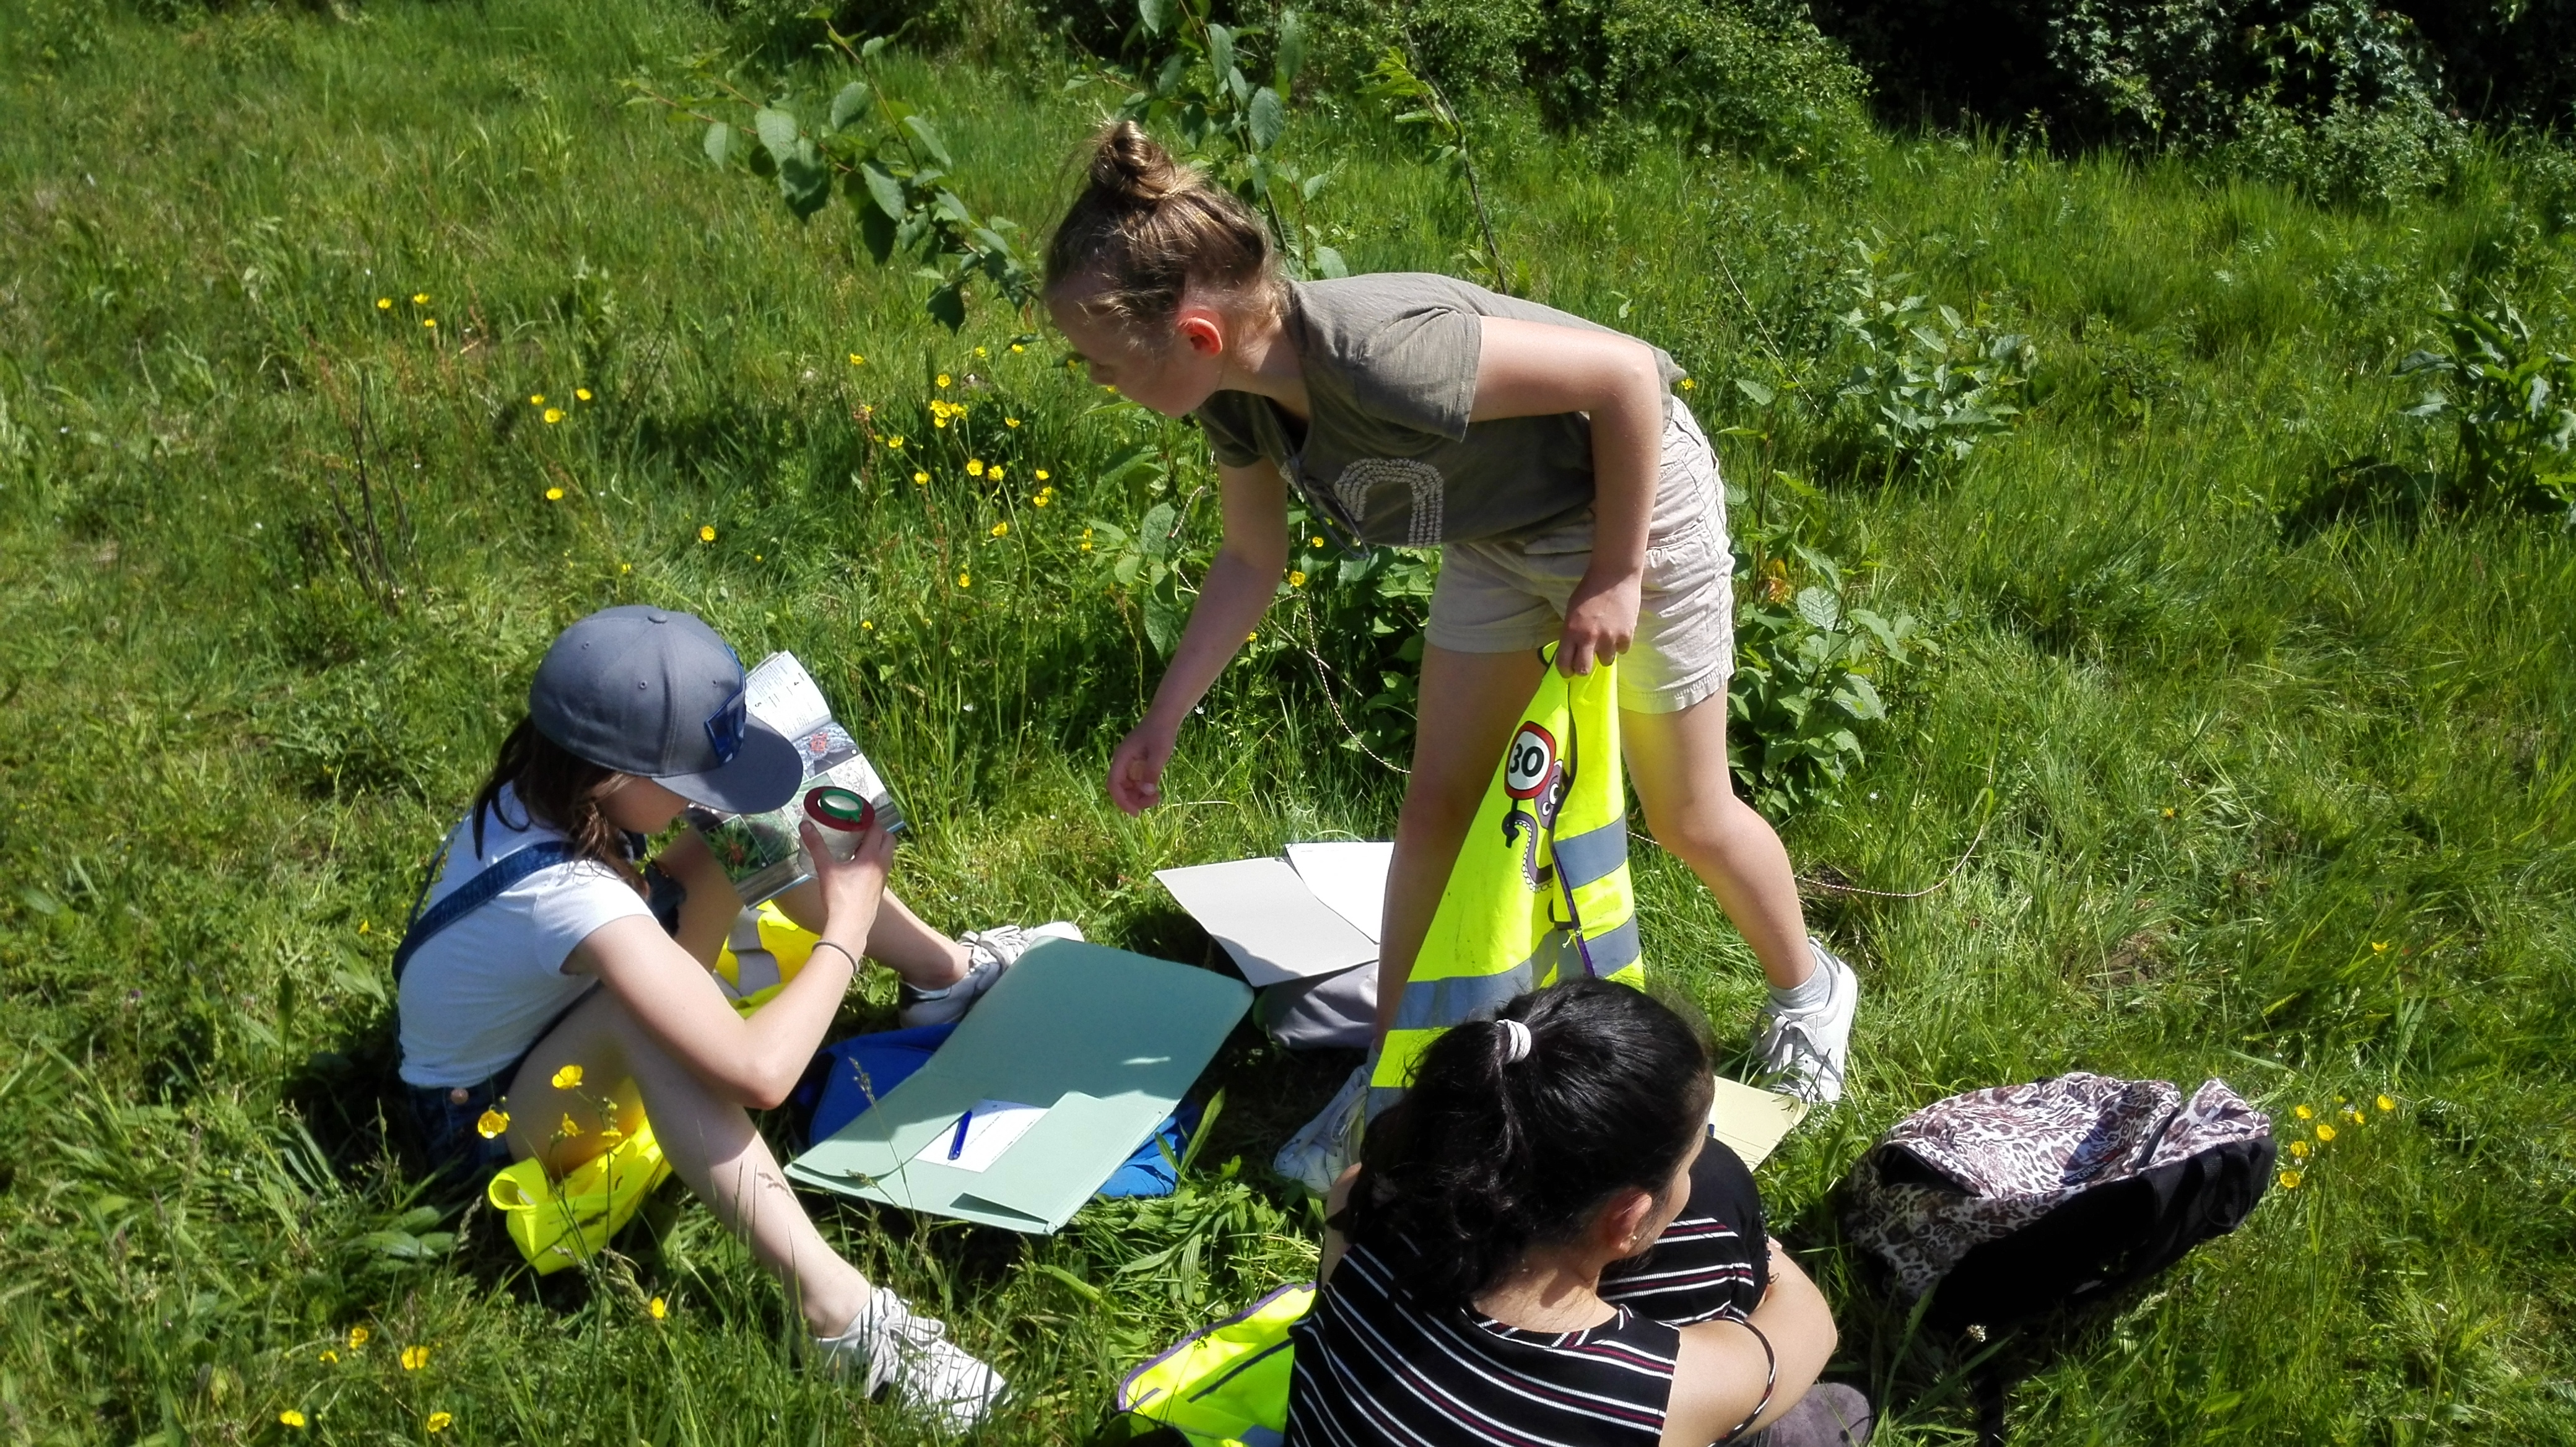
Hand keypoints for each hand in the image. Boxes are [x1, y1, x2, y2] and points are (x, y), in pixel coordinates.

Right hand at [800, 819, 890, 943]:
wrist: (850, 926)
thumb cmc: (840, 897)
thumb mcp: (826, 869)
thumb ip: (816, 846)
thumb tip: (806, 825)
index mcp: (872, 856)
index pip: (877, 829)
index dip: (868, 819)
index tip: (856, 814)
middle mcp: (882, 864)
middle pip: (888, 838)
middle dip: (877, 830)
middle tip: (859, 828)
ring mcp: (884, 877)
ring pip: (887, 853)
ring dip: (877, 845)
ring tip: (858, 844)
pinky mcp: (880, 888)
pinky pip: (883, 866)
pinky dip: (875, 859)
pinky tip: (858, 864)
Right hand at [1106, 719, 1178, 815]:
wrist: (1165, 717)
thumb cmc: (1161, 733)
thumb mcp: (1159, 753)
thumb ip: (1152, 772)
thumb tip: (1146, 792)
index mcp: (1121, 758)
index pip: (1114, 784)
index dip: (1122, 801)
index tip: (1136, 813)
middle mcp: (1122, 761)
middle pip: (1120, 788)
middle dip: (1134, 800)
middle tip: (1153, 802)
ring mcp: (1128, 763)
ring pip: (1128, 787)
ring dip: (1139, 796)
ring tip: (1157, 797)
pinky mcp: (1136, 764)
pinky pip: (1135, 782)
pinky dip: (1143, 789)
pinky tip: (1155, 791)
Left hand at [1557, 567, 1641, 675]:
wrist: (1614, 575)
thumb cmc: (1589, 589)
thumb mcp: (1572, 610)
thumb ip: (1571, 632)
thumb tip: (1572, 650)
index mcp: (1571, 631)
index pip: (1564, 663)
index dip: (1565, 671)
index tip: (1568, 671)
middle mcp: (1589, 638)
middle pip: (1583, 670)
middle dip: (1583, 668)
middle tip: (1586, 662)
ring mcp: (1609, 638)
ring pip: (1606, 661)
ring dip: (1604, 653)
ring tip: (1606, 639)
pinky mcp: (1627, 635)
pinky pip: (1622, 650)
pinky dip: (1620, 644)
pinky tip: (1618, 632)